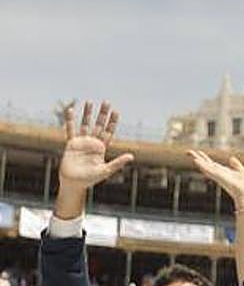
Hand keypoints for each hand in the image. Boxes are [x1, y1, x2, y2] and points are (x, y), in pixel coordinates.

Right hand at [56, 101, 133, 217]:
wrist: (74, 184)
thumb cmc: (90, 179)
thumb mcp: (106, 170)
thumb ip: (118, 163)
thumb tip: (132, 156)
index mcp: (102, 148)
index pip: (109, 131)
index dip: (112, 122)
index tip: (116, 111)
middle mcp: (93, 143)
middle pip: (98, 124)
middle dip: (102, 114)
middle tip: (106, 101)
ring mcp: (82, 142)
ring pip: (85, 124)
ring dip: (87, 114)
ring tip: (89, 101)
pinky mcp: (71, 144)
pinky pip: (70, 130)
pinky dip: (70, 120)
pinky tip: (71, 110)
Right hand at [187, 150, 243, 209]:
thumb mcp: (242, 172)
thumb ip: (237, 166)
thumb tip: (231, 158)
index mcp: (224, 173)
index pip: (212, 164)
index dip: (205, 158)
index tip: (197, 152)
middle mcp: (220, 175)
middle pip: (207, 165)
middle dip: (198, 158)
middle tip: (188, 151)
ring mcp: (220, 177)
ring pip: (207, 168)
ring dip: (200, 162)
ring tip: (192, 157)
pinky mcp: (222, 179)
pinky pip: (212, 171)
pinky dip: (205, 167)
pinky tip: (198, 163)